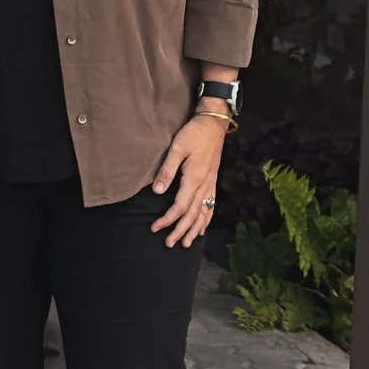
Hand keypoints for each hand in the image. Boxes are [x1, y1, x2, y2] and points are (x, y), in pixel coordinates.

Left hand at [151, 113, 228, 248]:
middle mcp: (205, 185)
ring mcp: (211, 185)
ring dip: (194, 229)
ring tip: (186, 243)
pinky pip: (211, 206)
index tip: (155, 228)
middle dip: (181, 231)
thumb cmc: (193, 134)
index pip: (180, 206)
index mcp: (195, 178)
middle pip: (193, 214)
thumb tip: (157, 191)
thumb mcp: (177, 148)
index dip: (168, 220)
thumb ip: (167, 170)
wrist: (213, 125)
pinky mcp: (212, 182)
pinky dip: (206, 220)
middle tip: (169, 244)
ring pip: (204, 213)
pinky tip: (201, 228)